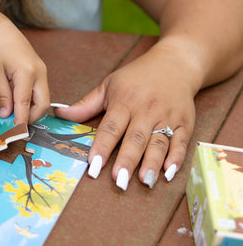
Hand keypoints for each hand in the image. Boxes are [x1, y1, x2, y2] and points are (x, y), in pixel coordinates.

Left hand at [0, 23, 49, 127]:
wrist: (1, 30)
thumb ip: (2, 95)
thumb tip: (7, 115)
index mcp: (26, 71)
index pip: (25, 103)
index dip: (21, 119)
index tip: (15, 131)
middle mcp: (39, 72)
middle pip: (42, 104)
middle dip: (31, 117)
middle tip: (16, 125)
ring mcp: (42, 71)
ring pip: (43, 98)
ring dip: (32, 109)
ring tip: (15, 115)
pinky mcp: (41, 71)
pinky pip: (40, 91)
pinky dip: (32, 100)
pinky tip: (19, 104)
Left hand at [56, 45, 195, 188]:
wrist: (175, 64)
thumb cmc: (137, 77)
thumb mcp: (109, 85)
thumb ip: (86, 104)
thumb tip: (59, 113)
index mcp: (124, 102)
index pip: (111, 127)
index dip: (102, 147)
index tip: (94, 165)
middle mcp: (146, 111)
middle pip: (135, 139)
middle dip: (127, 161)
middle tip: (118, 181)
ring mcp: (167, 117)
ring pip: (159, 143)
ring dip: (151, 163)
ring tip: (144, 181)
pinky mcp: (185, 123)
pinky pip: (182, 143)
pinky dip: (177, 158)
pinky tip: (168, 172)